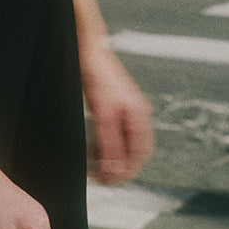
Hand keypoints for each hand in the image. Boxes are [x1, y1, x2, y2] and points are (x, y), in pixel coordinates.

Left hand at [80, 41, 153, 183]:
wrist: (88, 47)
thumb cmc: (97, 75)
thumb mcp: (102, 114)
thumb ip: (110, 142)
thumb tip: (115, 170)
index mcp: (139, 115)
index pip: (140, 155)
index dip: (125, 172)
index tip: (107, 181)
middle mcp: (138, 113)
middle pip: (134, 151)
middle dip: (117, 167)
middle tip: (98, 177)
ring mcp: (128, 109)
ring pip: (124, 143)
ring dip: (110, 156)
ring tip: (92, 165)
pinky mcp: (116, 105)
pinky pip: (116, 133)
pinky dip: (106, 144)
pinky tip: (93, 148)